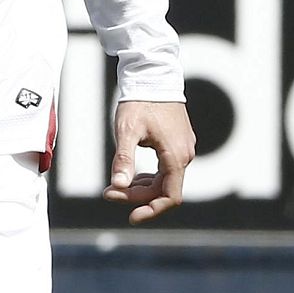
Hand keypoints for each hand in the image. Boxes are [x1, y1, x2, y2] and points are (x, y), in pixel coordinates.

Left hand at [102, 100, 194, 224]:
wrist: (153, 76)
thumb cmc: (139, 102)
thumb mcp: (127, 131)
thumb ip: (124, 159)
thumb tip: (119, 185)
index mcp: (175, 156)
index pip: (169, 197)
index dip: (150, 210)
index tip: (130, 217)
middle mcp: (185, 155)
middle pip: (164, 190)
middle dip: (137, 196)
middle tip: (109, 192)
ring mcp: (184, 148)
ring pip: (165, 180)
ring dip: (141, 187)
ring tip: (116, 185)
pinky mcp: (179, 142)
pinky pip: (166, 168)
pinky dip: (149, 176)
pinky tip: (132, 175)